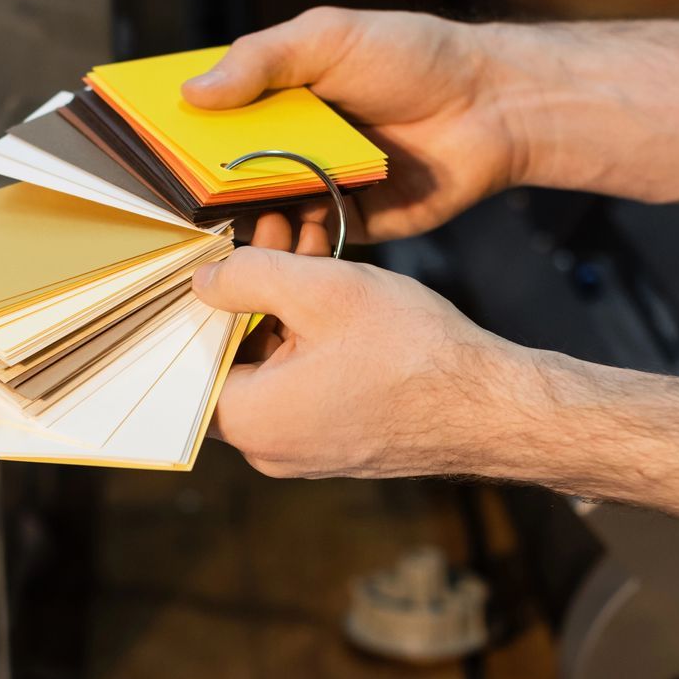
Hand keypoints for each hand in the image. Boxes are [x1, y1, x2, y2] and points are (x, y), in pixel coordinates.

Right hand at [184, 8, 512, 245]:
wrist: (490, 105)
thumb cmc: (412, 57)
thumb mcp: (328, 38)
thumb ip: (260, 62)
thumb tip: (193, 93)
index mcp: (274, 98)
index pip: (208, 121)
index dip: (174, 137)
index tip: (141, 152)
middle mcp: (287, 146)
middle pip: (226, 177)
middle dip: (207, 194)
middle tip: (192, 204)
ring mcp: (316, 186)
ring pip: (263, 218)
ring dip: (253, 226)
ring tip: (257, 223)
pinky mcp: (349, 224)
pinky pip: (310, 246)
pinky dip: (297, 248)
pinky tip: (296, 239)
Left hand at [192, 248, 546, 478]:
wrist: (493, 409)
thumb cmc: (415, 355)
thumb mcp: (322, 290)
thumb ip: (250, 277)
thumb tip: (205, 278)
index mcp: (250, 420)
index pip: (186, 362)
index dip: (193, 303)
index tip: (209, 257)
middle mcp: (268, 446)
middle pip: (231, 356)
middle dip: (246, 288)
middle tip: (266, 231)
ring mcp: (303, 446)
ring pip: (270, 362)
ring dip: (281, 303)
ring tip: (303, 243)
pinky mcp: (336, 438)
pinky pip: (302, 380)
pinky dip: (308, 334)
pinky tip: (329, 283)